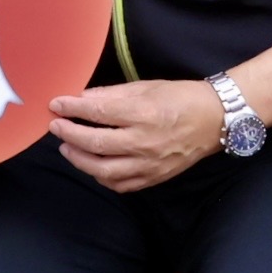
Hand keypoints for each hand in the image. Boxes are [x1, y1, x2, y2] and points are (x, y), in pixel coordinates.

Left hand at [48, 78, 226, 190]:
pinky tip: (92, 166)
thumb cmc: (180, 98)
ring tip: (66, 148)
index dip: (71, 108)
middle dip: (68, 134)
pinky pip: (122, 185)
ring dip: (79, 160)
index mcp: (143, 113)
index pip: (97, 112)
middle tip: (56, 126)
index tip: (55, 103)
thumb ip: (111, 94)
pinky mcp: (156, 177)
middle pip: (95, 144)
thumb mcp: (145, 87)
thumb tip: (80, 98)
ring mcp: (150, 164)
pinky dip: (102, 177)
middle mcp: (145, 142)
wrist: (215, 120)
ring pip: (104, 170)